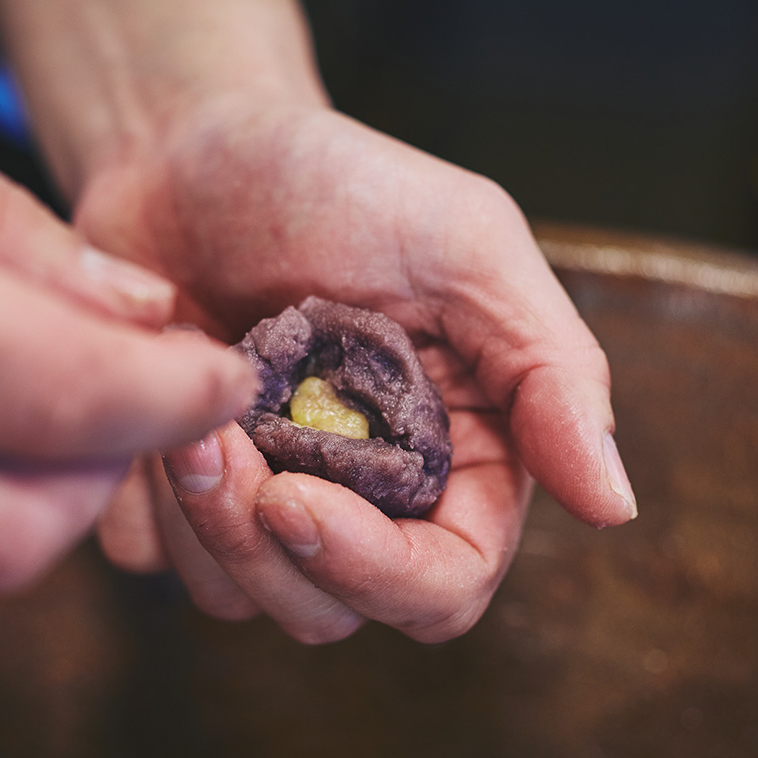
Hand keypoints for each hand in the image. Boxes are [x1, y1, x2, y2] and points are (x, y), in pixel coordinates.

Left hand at [80, 100, 635, 641]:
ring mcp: (272, 497)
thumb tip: (615, 507)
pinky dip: (142, 502)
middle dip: (266, 543)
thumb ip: (550, 373)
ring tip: (186, 407)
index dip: (378, 573)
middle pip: (331, 609)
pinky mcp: (188, 493)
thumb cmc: (339, 182)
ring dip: (199, 519)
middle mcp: (368, 496)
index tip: (296, 500)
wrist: (194, 147)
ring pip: (240, 596)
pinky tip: (154, 410)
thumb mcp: (466, 246)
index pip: (442, 585)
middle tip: (214, 441)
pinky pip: (157, 557)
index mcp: (456, 455)